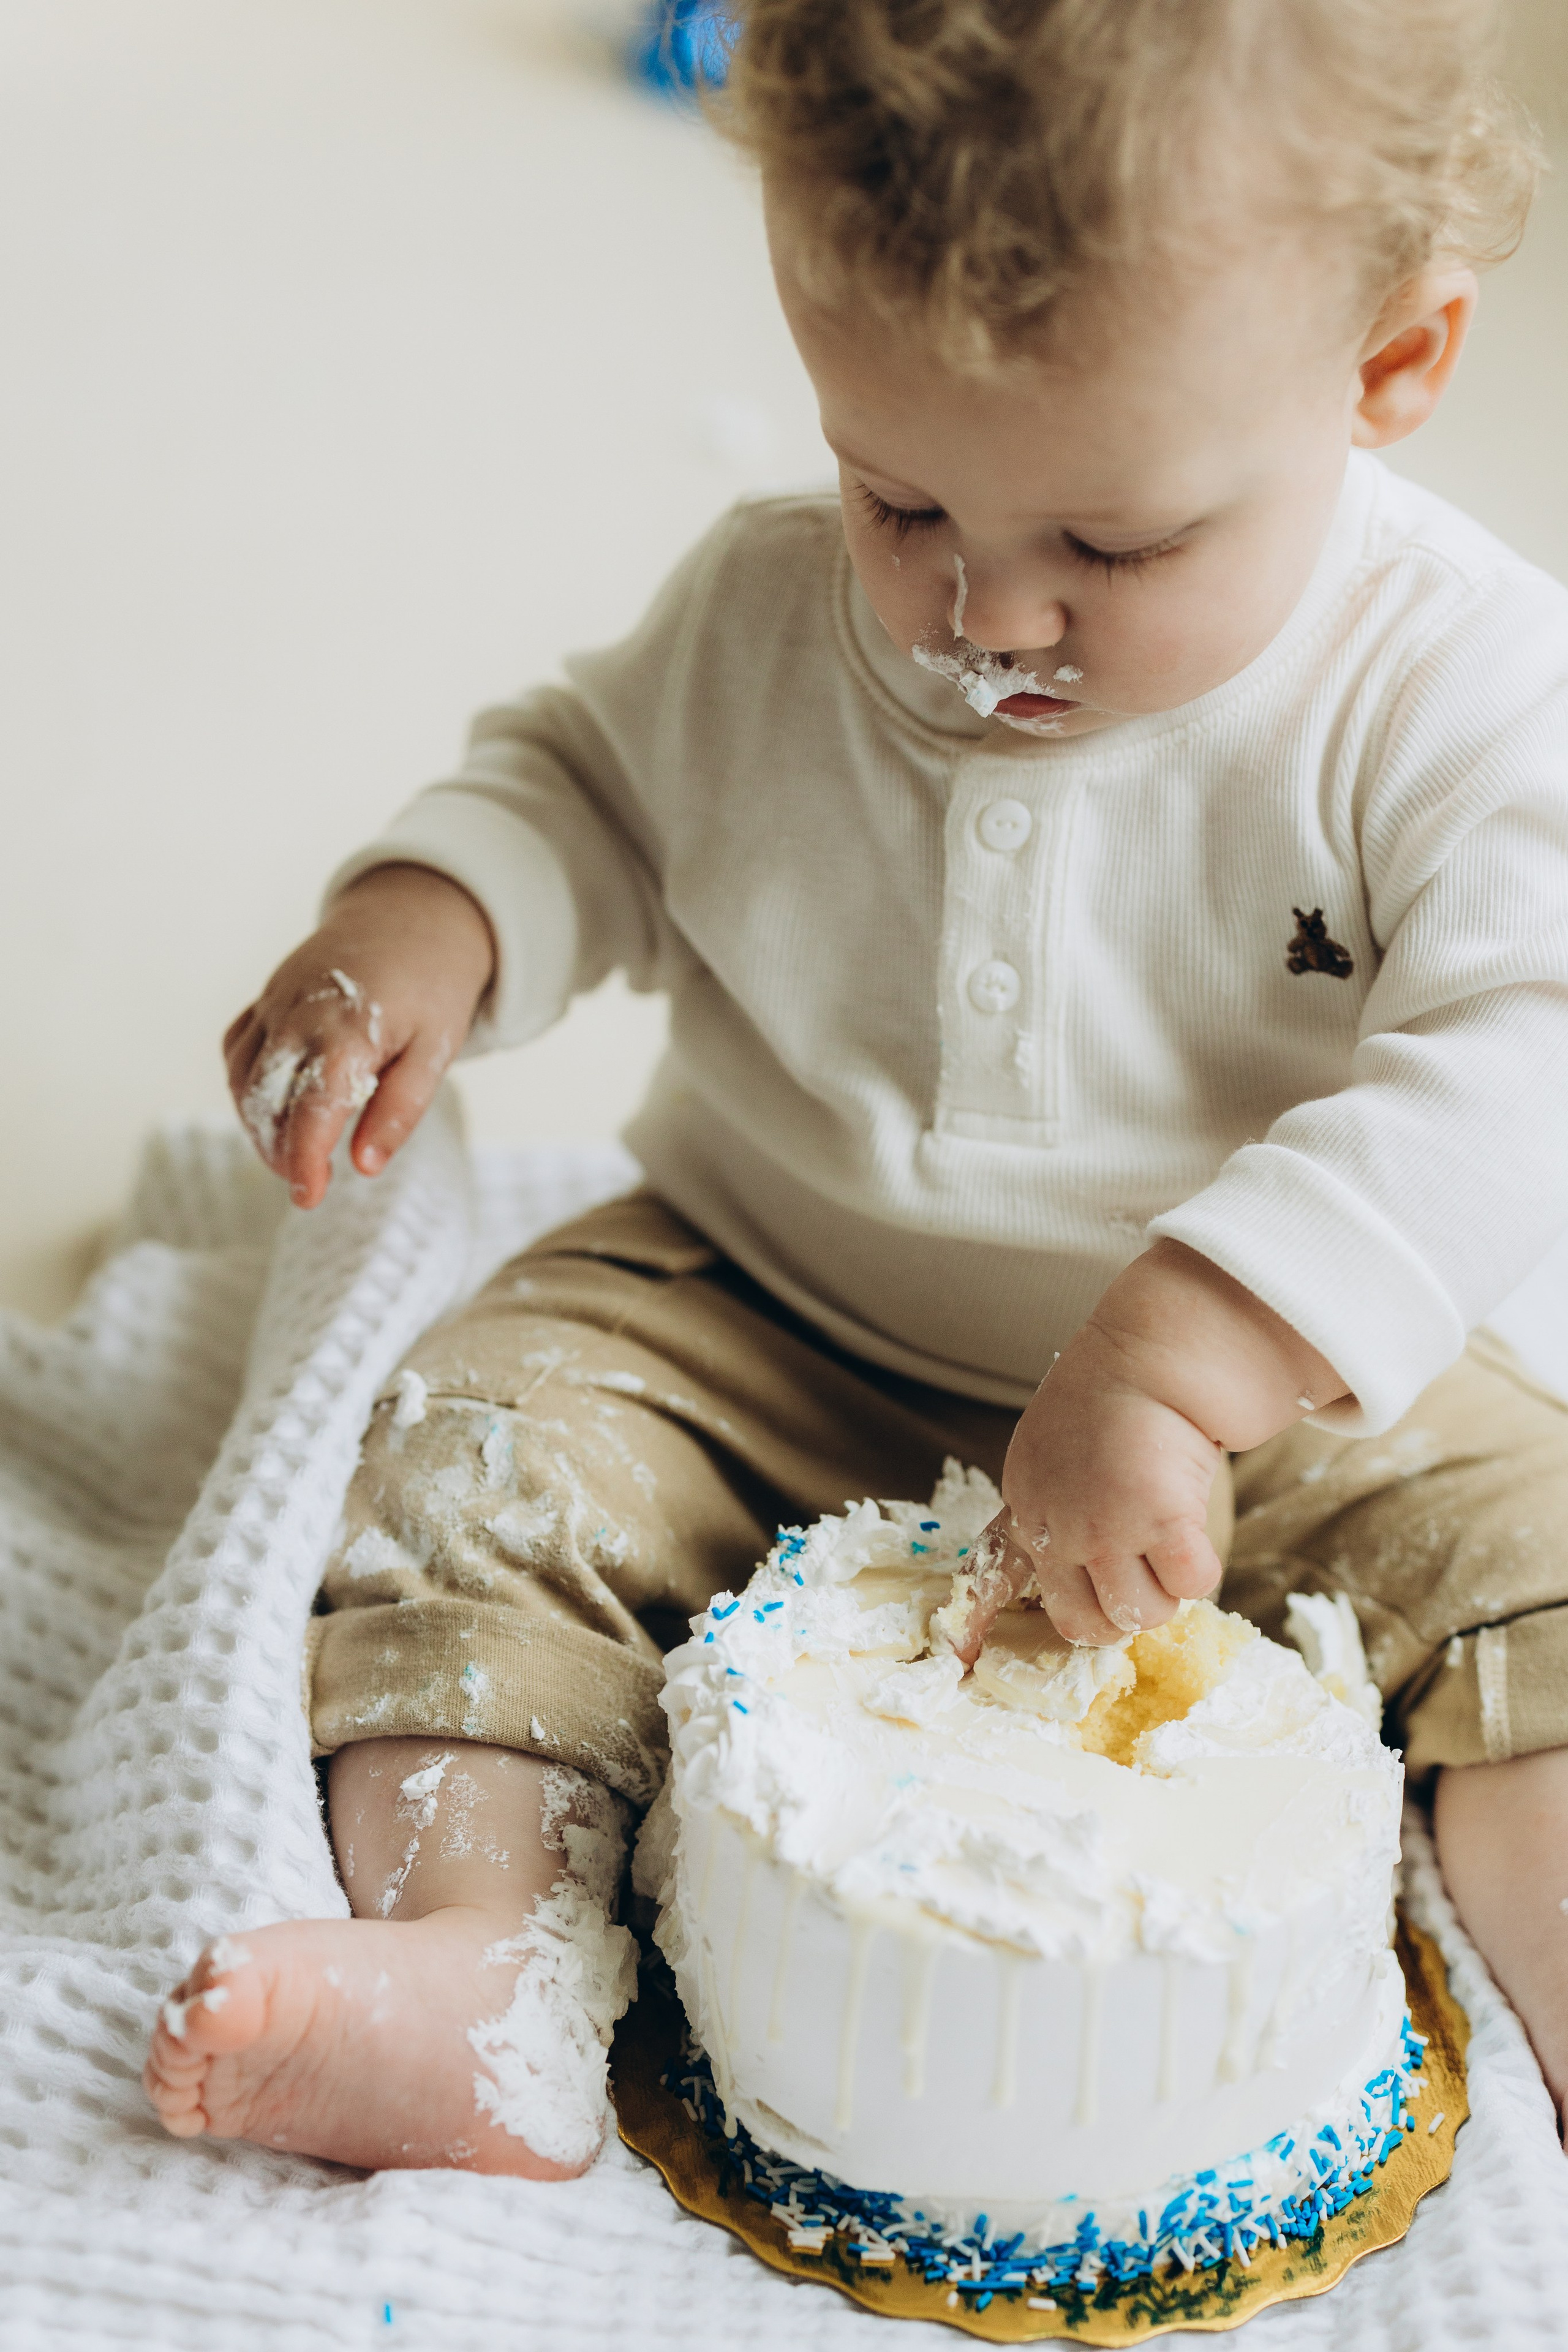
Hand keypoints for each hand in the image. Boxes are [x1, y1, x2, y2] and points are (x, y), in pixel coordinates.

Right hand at [223, 864, 494, 1208]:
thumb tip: (365, 1166)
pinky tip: (270, 1111)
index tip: (309, 1197)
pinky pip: (238, 1051)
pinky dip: (244, 1088)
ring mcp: (276, 1002)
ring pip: (243, 1079)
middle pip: (266, 1100)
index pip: (312, 1110)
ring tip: (290, 1156)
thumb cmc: (431, 989)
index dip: (305, 1160)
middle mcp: (299, 1014)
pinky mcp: (266, 998)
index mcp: (348, 1029)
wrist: (412, 918)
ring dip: (257, 1125)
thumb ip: (400, 1109)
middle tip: (307, 1184)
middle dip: (279, 1151)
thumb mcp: (436, 1051)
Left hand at [946, 1241, 1348, 1655]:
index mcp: (1025, 1508)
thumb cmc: (1111, 1396)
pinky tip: (1191, 1526)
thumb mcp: (1048, 1453)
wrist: (1149, 1358)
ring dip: (1166, 1589)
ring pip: (1141, 1614)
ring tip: (1170, 1538)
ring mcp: (1104, 1530)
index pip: (989, 1582)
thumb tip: (1063, 1560)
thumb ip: (1049, 1506)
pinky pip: (1190, 1586)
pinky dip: (1199, 1568)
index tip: (967, 1656)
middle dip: (1120, 1610)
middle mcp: (1054, 1530)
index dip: (981, 1626)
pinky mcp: (1160, 1523)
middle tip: (1141, 1570)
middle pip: (1083, 1624)